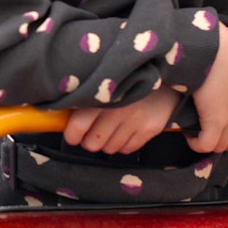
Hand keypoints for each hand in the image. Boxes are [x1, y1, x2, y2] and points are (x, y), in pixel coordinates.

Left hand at [62, 87, 178, 154]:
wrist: (164, 77)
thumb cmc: (128, 81)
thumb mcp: (107, 84)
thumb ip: (88, 98)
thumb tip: (63, 115)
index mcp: (103, 97)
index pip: (78, 125)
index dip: (72, 135)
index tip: (73, 136)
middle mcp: (118, 111)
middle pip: (93, 143)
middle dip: (89, 142)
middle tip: (92, 133)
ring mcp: (135, 122)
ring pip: (110, 149)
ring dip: (107, 144)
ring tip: (111, 130)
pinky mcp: (149, 130)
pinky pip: (128, 150)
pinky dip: (123, 145)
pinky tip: (125, 132)